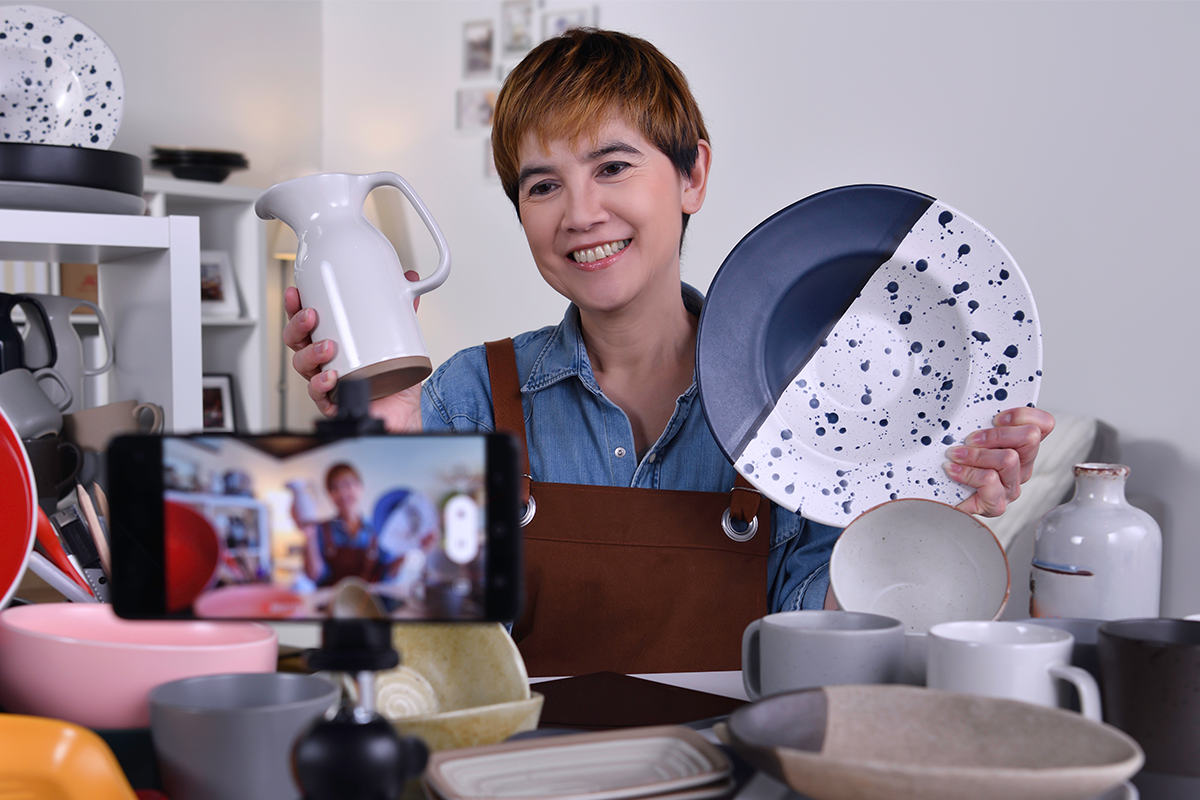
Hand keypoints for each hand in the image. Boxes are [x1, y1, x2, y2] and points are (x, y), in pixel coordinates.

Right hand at [283, 276, 424, 431]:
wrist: (404, 414)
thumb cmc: (395, 381)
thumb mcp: (400, 340)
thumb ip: (402, 310)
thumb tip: (409, 279)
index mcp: (333, 342)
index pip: (306, 322)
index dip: (296, 307)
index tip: (296, 293)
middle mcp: (325, 362)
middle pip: (297, 341)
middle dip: (298, 326)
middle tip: (311, 316)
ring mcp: (327, 382)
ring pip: (303, 365)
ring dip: (311, 353)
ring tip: (328, 347)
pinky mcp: (334, 403)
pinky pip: (318, 394)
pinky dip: (321, 385)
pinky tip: (331, 376)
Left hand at [946, 407, 1055, 516]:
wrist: (935, 498)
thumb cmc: (953, 464)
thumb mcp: (969, 435)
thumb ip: (981, 421)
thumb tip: (975, 404)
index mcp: (1019, 448)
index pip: (1043, 424)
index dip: (1022, 415)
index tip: (996, 418)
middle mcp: (1020, 467)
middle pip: (1031, 437)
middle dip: (996, 434)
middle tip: (971, 438)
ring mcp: (1010, 487)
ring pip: (1009, 459)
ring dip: (977, 454)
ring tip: (957, 455)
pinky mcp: (996, 504)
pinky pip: (990, 480)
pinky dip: (967, 473)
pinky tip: (954, 471)